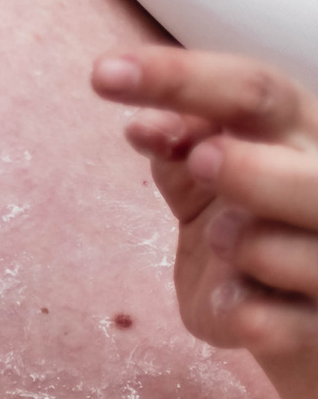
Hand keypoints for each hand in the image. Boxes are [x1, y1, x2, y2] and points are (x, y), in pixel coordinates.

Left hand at [94, 47, 317, 390]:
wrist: (291, 305)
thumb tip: (142, 126)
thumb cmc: (247, 212)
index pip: (253, 90)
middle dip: (254, 172)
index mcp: (297, 131)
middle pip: (311, 177)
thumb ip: (178, 141)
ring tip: (221, 241)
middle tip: (202, 164)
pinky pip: (282, 324)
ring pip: (299, 254)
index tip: (102, 75)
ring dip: (246, 246)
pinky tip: (230, 304)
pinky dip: (245, 314)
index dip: (180, 77)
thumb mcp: (206, 168)